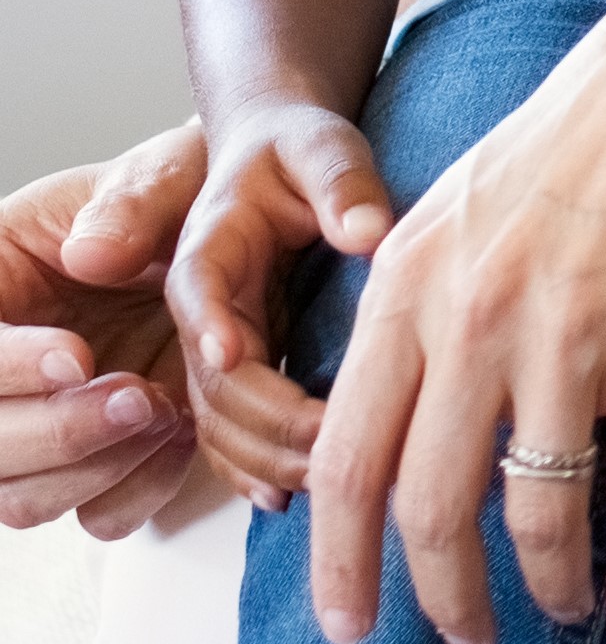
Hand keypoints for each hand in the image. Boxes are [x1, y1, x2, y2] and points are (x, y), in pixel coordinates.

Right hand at [0, 130, 204, 534]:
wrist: (244, 238)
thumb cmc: (187, 199)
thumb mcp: (163, 176)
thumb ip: (132, 204)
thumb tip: (92, 254)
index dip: (5, 371)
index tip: (76, 357)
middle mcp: (1, 372)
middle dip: (56, 432)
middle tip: (138, 397)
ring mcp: (41, 427)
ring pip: (23, 499)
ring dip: (98, 466)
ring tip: (168, 408)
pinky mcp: (97, 464)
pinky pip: (98, 515)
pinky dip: (140, 488)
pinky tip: (182, 435)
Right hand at [164, 98, 396, 509]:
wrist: (280, 156)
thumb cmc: (300, 148)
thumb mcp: (322, 148)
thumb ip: (341, 184)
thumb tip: (368, 231)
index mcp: (210, 249)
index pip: (199, 295)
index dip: (214, 330)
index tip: (239, 358)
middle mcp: (202, 308)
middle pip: (211, 380)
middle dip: (264, 419)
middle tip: (330, 445)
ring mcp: (216, 345)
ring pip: (215, 420)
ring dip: (262, 457)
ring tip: (327, 481)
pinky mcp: (239, 370)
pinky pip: (229, 432)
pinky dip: (252, 467)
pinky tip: (288, 496)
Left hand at [306, 0, 605, 643]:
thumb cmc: (580, 138)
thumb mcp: (456, 211)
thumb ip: (411, 314)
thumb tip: (381, 422)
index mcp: (407, 289)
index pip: (345, 463)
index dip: (341, 564)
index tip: (350, 625)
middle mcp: (476, 318)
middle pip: (431, 510)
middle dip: (444, 601)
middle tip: (467, 637)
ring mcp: (574, 331)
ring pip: (539, 512)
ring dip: (548, 585)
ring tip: (561, 611)